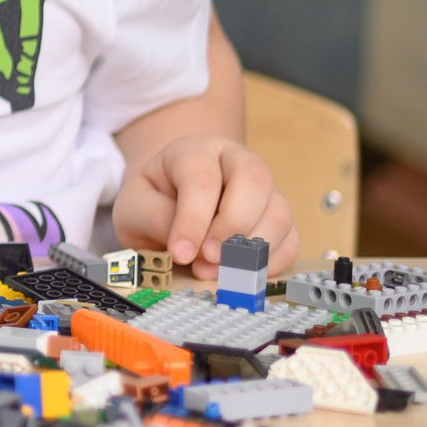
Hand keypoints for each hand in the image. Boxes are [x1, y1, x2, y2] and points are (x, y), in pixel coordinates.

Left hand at [111, 133, 296, 277]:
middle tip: (208, 257)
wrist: (168, 203)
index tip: (180, 253)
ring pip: (279, 212)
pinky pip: (291, 241)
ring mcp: (264, 189)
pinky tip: (242, 275)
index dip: (193, 219)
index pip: (202, 176)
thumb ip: (156, 218)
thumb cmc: (152, 201)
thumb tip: (188, 247)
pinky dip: (271, 263)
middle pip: (254, 179)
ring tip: (217, 271)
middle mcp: (236, 161)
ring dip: (252, 249)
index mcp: (195, 150)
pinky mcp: (279, 219)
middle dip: (232, 225)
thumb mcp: (135, 206)